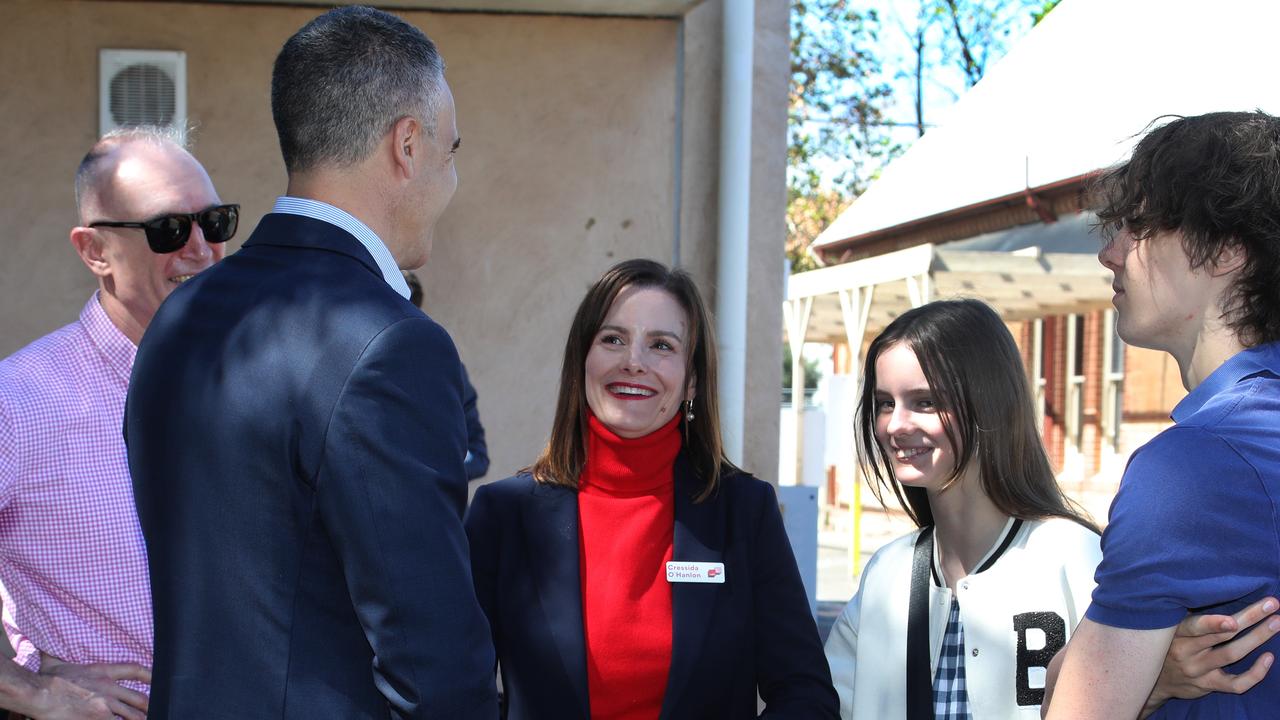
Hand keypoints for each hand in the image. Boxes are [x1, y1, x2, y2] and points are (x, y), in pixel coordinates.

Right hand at [28, 654, 149, 719]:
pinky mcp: (98, 719)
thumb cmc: (46, 679)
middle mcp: (109, 689)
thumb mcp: (56, 661)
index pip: (135, 670)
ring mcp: (106, 706)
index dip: (151, 675)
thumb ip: (58, 652)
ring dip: (138, 719)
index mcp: (102, 672)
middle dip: (148, 706)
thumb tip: (46, 640)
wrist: (40, 694)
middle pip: (140, 698)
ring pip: (132, 716)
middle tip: (152, 710)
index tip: (158, 679)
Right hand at [1141, 596, 1279, 718]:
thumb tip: (1214, 589)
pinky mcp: (1208, 685)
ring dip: (1258, 637)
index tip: (1233, 620)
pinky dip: (1255, 673)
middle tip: (1271, 604)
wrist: (1155, 681)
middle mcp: (1185, 652)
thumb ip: (1188, 614)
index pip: (1194, 628)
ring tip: (1276, 622)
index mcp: (1175, 633)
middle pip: (1222, 637)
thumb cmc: (1167, 644)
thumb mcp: (1168, 627)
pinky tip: (1268, 658)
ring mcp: (1198, 670)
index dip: (1213, 625)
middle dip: (1249, 618)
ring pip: (1232, 654)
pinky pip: (1236, 684)